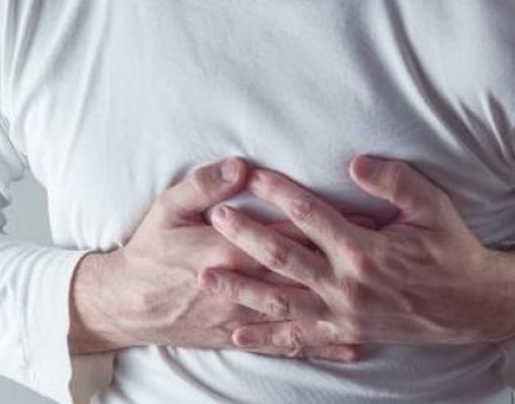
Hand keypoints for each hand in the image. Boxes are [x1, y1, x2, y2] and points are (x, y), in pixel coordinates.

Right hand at [68, 156, 373, 361]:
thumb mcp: (167, 208)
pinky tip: (353, 347)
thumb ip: (204, 186)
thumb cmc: (149, 250)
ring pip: (304, 310)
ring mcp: (244, 318)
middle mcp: (243, 287)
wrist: (126, 305)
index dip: (328, 224)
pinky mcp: (241, 338)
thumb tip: (240, 167)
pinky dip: (322, 346)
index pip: (287, 233)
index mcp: (228, 250)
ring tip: (384, 294)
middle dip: (346, 259)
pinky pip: (288, 344)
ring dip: (344, 302)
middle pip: (304, 271)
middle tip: (387, 248)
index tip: (367, 214)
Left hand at [199, 154, 514, 354]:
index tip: (250, 175)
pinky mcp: (345, 333)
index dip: (277, 192)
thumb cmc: (451, 250)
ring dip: (241, 289)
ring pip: (281, 301)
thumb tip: (355, 162)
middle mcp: (348, 285)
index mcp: (366, 250)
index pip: (310, 215)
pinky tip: (237, 334)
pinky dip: (267, 338)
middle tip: (214, 218)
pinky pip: (299, 339)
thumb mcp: (432, 207)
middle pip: (283, 258)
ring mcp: (343, 314)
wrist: (472, 305)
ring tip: (206, 276)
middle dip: (245, 236)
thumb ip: (395, 181)